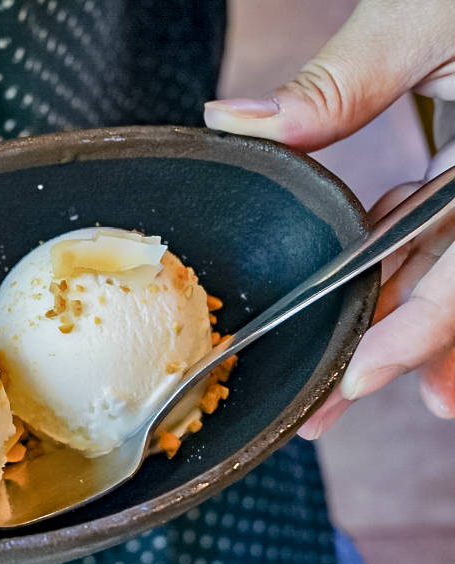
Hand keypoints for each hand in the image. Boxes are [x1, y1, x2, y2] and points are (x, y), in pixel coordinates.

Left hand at [203, 0, 454, 435]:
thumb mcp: (431, 16)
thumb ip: (349, 75)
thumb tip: (244, 122)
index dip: (419, 332)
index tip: (366, 379)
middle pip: (449, 287)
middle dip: (394, 355)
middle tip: (333, 410)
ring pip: (441, 270)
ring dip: (396, 326)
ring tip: (350, 385)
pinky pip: (432, 234)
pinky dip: (400, 271)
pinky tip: (371, 309)